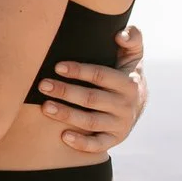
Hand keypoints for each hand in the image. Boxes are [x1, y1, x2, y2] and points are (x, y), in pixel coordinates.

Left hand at [38, 25, 148, 152]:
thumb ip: (132, 39)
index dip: (79, 71)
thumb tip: (120, 35)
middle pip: (91, 99)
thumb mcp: (133, 55)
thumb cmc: (126, 73)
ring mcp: (120, 125)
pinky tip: (63, 136)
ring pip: (91, 122)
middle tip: (43, 85)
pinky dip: (81, 143)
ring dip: (67, 115)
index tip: (58, 67)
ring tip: (45, 107)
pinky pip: (98, 145)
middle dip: (65, 92)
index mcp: (129, 83)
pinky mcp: (114, 140)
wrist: (139, 104)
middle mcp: (126, 105)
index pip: (101, 76)